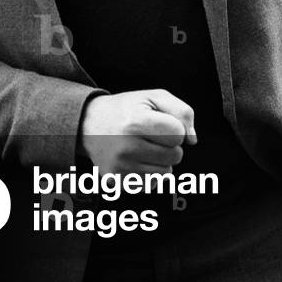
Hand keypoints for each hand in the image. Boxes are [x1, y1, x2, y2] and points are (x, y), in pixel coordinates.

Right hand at [77, 88, 196, 175]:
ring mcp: (121, 167)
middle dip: (169, 145)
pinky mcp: (118, 182)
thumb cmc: (126, 109)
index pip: (178, 134)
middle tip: (151, 135)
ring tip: (143, 146)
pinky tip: (136, 159)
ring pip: (166, 173)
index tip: (161, 123)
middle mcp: (127, 147)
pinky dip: (150, 173)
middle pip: (175, 156)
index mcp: (135, 122)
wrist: (89, 124)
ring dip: (161, 161)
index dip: (175, 127)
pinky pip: (152, 185)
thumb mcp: (152, 97)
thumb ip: (181, 111)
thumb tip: (192, 140)